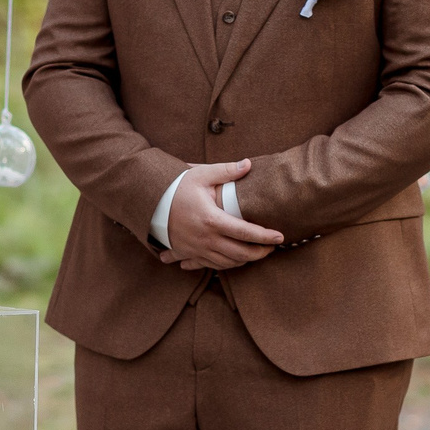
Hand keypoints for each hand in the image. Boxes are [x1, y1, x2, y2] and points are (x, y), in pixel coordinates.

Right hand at [159, 159, 282, 270]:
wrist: (149, 203)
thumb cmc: (176, 187)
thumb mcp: (201, 175)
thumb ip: (226, 171)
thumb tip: (248, 164)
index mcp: (211, 219)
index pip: (245, 232)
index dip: (265, 237)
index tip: (280, 237)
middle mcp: (205, 239)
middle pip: (240, 253)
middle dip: (260, 253)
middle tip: (272, 248)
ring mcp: (196, 249)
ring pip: (227, 263)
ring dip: (245, 260)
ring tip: (257, 253)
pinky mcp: (189, 253)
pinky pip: (212, 265)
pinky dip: (227, 265)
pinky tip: (236, 260)